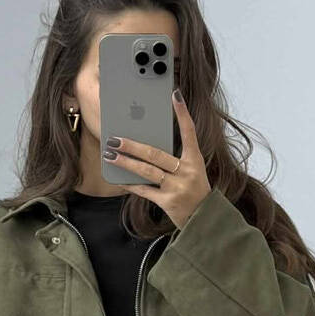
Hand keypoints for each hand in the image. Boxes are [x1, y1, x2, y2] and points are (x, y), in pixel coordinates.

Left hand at [102, 90, 211, 229]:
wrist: (204, 219)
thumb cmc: (194, 190)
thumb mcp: (192, 171)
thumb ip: (174, 159)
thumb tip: (145, 147)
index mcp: (195, 160)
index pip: (189, 132)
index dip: (182, 113)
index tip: (175, 95)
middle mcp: (187, 171)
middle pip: (155, 154)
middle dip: (132, 146)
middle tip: (115, 138)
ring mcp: (177, 187)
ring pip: (147, 171)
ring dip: (126, 163)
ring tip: (110, 155)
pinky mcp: (168, 202)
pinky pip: (145, 190)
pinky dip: (131, 185)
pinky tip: (118, 179)